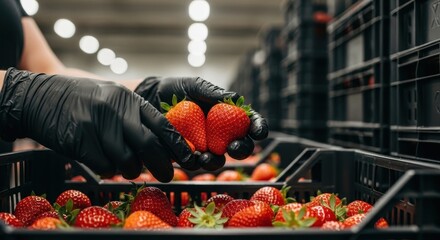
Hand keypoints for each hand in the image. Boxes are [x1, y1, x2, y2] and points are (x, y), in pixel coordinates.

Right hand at [0, 68, 195, 181]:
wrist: (39, 97)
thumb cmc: (82, 100)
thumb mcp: (113, 99)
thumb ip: (135, 118)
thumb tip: (161, 147)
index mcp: (128, 99)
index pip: (162, 124)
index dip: (178, 145)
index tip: (190, 159)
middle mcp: (116, 110)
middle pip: (149, 146)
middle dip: (162, 166)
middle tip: (166, 175)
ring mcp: (97, 125)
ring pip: (126, 161)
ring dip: (129, 170)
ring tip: (123, 165)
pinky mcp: (79, 141)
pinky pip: (103, 167)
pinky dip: (106, 169)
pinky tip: (100, 159)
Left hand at [135, 76, 268, 160]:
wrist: (147, 99)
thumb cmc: (174, 89)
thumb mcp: (194, 86)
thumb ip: (213, 93)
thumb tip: (235, 99)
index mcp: (227, 114)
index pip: (249, 122)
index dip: (258, 127)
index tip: (259, 131)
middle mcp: (220, 133)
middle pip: (240, 146)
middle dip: (242, 149)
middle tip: (235, 147)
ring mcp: (204, 146)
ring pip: (218, 160)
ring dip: (216, 161)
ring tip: (207, 157)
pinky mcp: (187, 155)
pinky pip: (195, 164)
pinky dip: (195, 162)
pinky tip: (190, 157)